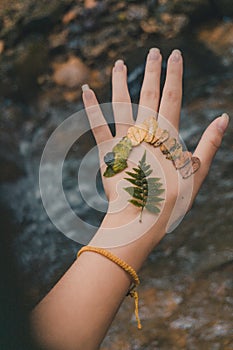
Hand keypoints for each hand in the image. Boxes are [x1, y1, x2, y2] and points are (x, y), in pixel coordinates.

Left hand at [82, 48, 228, 242]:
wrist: (140, 220)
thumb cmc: (171, 200)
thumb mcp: (196, 173)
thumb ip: (209, 144)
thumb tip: (223, 118)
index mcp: (167, 137)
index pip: (172, 97)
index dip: (174, 75)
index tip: (175, 55)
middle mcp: (144, 133)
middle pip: (148, 95)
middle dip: (152, 71)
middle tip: (154, 50)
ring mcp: (124, 141)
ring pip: (121, 105)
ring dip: (119, 82)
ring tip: (118, 62)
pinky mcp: (107, 152)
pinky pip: (97, 126)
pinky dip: (91, 108)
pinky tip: (85, 90)